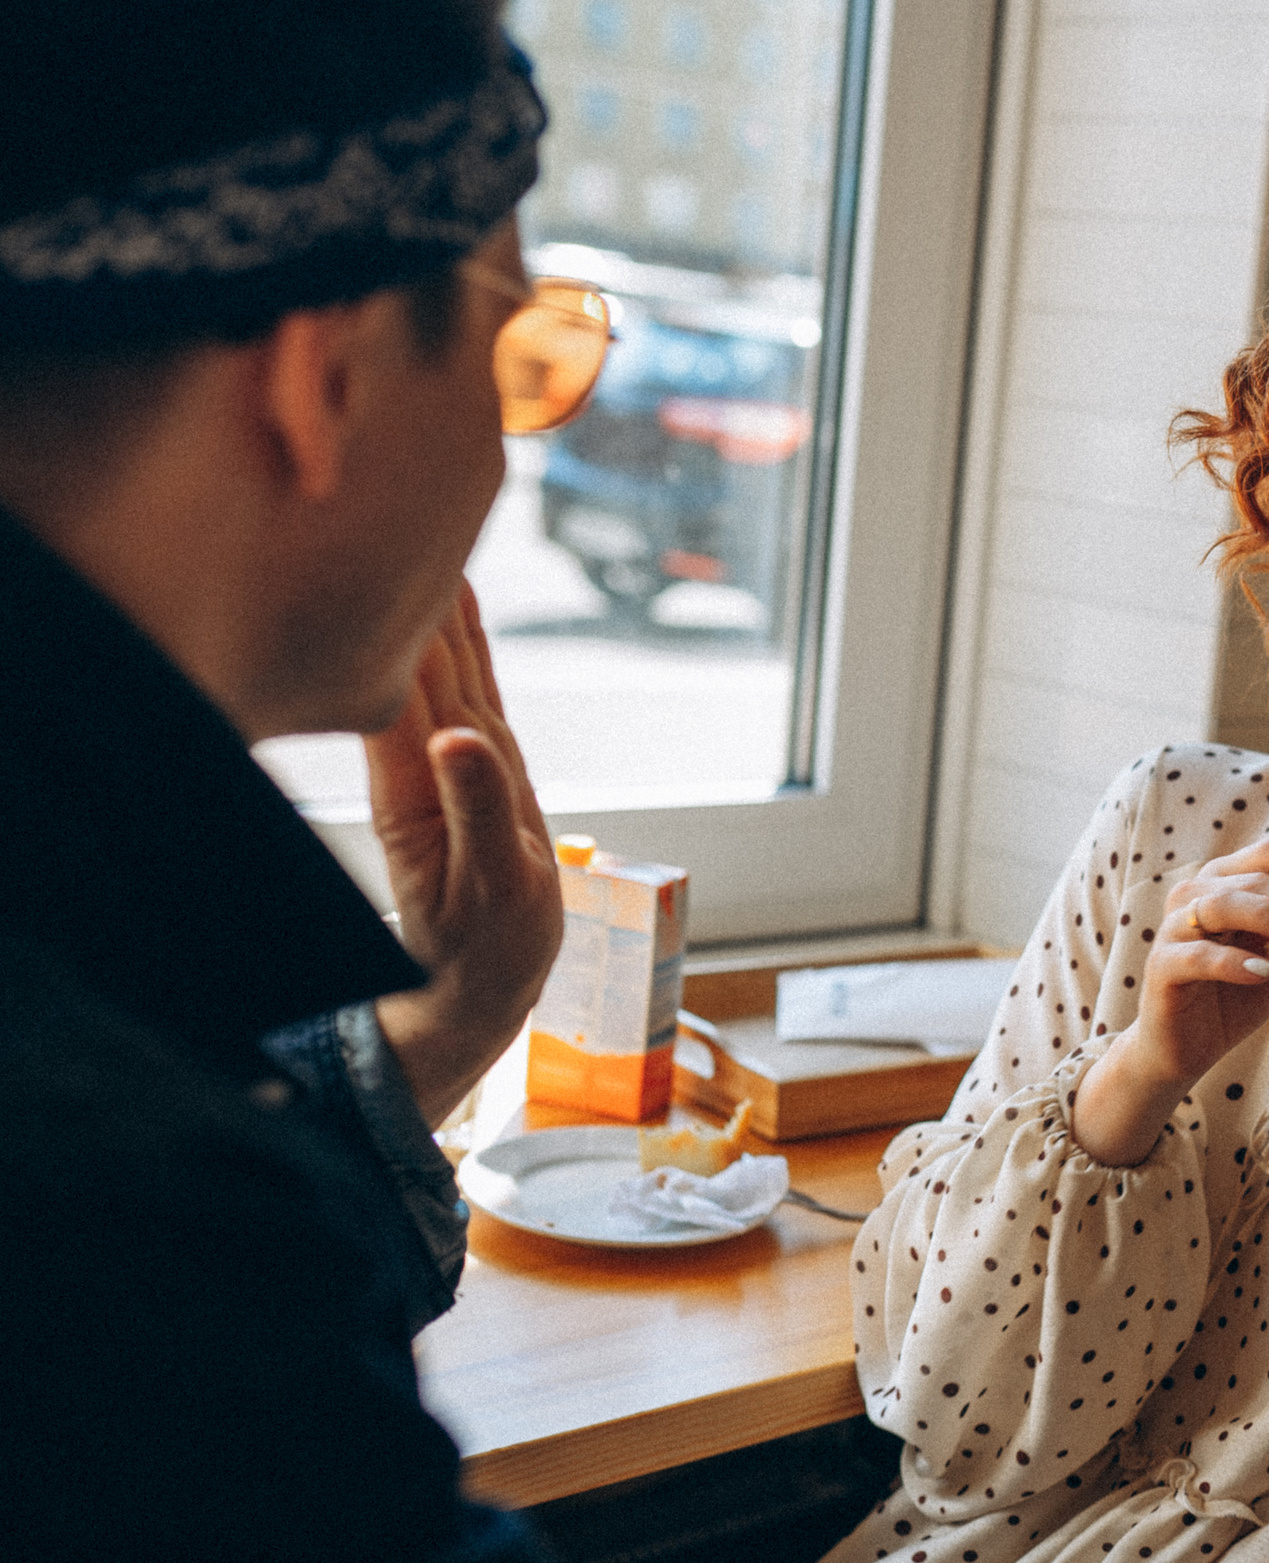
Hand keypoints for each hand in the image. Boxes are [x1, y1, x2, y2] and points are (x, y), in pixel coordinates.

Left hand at [366, 583, 561, 1125]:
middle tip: (413, 497)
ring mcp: (457, 763)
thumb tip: (461, 738)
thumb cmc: (482, 947)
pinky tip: (456, 608)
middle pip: (422, 654)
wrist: (478, 987)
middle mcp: (433, 759)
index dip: (410, 606)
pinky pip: (470, 690)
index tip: (405, 535)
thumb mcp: (491, 887)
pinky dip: (465, 643)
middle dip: (418, 582)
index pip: (411, 673)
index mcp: (425, 780)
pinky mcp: (481, 772)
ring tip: (434, 531)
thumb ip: (477, 809)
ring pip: (443, 664)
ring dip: (439, 602)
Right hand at [1071, 837, 1268, 1164]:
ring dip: (1268, 916)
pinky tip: (1263, 972)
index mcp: (1228, 880)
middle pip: (1252, 878)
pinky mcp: (1161, 966)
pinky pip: (1196, 956)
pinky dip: (1232, 962)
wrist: (1188, 1046)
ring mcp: (1174, 928)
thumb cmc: (1239, 993)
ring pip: (1221, 905)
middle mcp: (1197, 893)